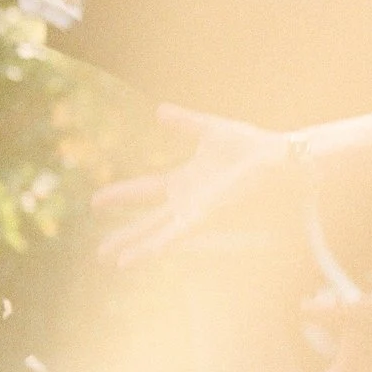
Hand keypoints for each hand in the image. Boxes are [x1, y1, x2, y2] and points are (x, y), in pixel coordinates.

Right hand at [93, 105, 297, 266]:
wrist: (278, 157)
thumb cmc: (252, 146)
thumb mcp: (208, 129)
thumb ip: (183, 122)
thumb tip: (158, 111)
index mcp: (185, 182)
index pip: (144, 191)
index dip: (120, 196)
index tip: (94, 201)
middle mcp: (187, 203)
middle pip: (147, 222)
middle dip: (124, 236)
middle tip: (99, 251)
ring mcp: (194, 213)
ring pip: (156, 234)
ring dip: (133, 247)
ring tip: (110, 260)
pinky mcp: (203, 218)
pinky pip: (173, 235)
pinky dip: (153, 245)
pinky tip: (135, 257)